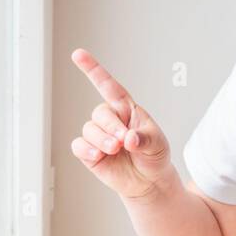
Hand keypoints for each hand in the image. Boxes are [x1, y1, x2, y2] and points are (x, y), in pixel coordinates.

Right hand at [70, 48, 174, 201]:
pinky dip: (87, 149)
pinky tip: (98, 155)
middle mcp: (110, 119)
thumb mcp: (157, 144)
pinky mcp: (89, 152)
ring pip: (89, 129)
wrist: (149, 182)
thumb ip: (145, 138)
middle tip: (124, 142)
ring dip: (101, 140)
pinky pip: (79, 146)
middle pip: (100, 113)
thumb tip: (129, 138)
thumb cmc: (154, 156)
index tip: (78, 54)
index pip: (108, 85)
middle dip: (111, 127)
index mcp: (126, 109)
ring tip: (116, 150)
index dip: (93, 69)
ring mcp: (98, 135)